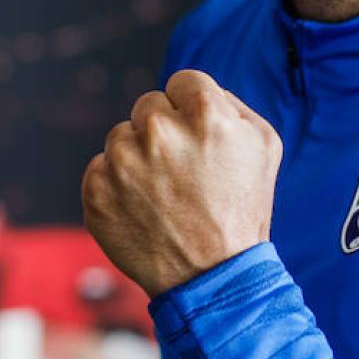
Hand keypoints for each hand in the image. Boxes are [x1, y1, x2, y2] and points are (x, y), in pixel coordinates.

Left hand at [81, 69, 281, 296]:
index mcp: (204, 113)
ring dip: (137, 159)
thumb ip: (229, 103)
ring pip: (121, 137)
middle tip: (183, 173)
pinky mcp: (96, 190)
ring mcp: (122, 162)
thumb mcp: (262, 145)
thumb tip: (189, 89)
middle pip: (147, 106)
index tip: (199, 139)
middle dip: (163, 132)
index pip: (182, 82)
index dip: (192, 110)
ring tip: (164, 196)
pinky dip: (116, 187)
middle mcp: (158, 131)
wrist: (212, 277)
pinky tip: (142, 210)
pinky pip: (100, 169)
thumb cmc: (241, 209)